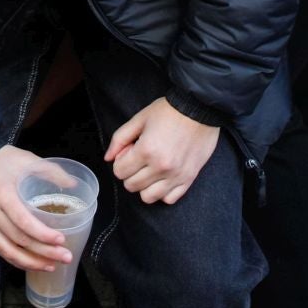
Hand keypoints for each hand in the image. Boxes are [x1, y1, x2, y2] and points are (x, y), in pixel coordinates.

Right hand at [0, 146, 71, 271]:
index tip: (61, 241)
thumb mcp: (27, 159)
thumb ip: (52, 172)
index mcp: (3, 196)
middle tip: (65, 257)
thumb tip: (73, 185)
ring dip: (30, 262)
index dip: (43, 236)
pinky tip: (30, 262)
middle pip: (19, 241)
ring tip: (50, 266)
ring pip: (7, 251)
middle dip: (43, 253)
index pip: (24, 223)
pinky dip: (15, 259)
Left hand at [104, 97, 218, 204]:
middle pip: (131, 186)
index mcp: (146, 150)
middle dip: (130, 173)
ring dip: (145, 186)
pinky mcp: (189, 179)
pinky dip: (163, 192)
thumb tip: (108, 158)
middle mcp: (161, 167)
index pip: (119, 172)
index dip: (120, 161)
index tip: (129, 152)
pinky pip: (169, 199)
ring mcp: (176, 175)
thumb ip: (120, 139)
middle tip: (140, 159)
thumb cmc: (169, 111)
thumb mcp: (140, 118)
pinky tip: (163, 178)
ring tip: (150, 170)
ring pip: (148, 197)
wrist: (199, 108)